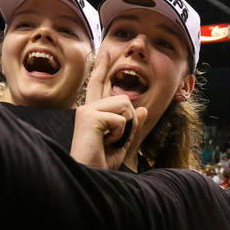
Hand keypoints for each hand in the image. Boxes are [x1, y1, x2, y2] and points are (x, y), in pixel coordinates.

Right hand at [70, 50, 147, 168]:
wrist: (89, 177)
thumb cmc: (100, 165)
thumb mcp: (122, 145)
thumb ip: (132, 127)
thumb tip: (142, 108)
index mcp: (92, 113)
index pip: (98, 85)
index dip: (103, 67)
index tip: (106, 51)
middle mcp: (86, 108)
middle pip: (124, 100)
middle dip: (129, 123)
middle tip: (114, 142)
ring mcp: (86, 111)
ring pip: (125, 106)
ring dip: (126, 129)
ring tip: (108, 142)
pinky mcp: (89, 117)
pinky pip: (121, 120)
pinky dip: (120, 135)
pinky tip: (104, 143)